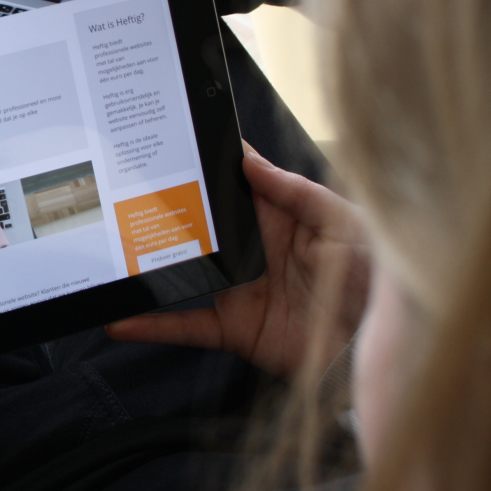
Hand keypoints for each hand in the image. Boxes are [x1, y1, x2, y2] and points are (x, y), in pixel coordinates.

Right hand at [106, 142, 369, 381]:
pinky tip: (120, 320)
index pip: (236, 183)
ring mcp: (240, 290)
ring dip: (148, 263)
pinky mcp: (235, 329)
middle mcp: (254, 250)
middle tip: (122, 189)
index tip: (169, 142)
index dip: (207, 164)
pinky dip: (152, 326)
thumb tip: (247, 160)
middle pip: (200, 224)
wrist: (381, 348)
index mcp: (282, 218)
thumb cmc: (377, 280)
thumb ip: (296, 192)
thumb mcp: (343, 223)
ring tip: (109, 248)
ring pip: (184, 270)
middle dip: (164, 207)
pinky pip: (186, 326)